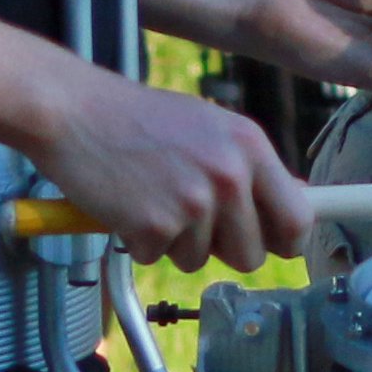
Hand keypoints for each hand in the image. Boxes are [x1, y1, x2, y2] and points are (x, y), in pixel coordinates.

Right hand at [29, 69, 311, 272]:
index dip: (285, 241)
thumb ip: (251, 167)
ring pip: (201, 260)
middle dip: (224, 249)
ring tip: (152, 198)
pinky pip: (158, 258)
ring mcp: (193, 202)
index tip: (272, 244)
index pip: (299, 219)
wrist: (73, 110)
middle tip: (192, 221)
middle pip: (252, 254)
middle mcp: (230, 175)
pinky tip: (127, 204)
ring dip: (175, 242)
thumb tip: (298, 201)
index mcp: (251, 146)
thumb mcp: (210, 127)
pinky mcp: (154, 226)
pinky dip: (139, 241)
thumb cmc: (137, 119)